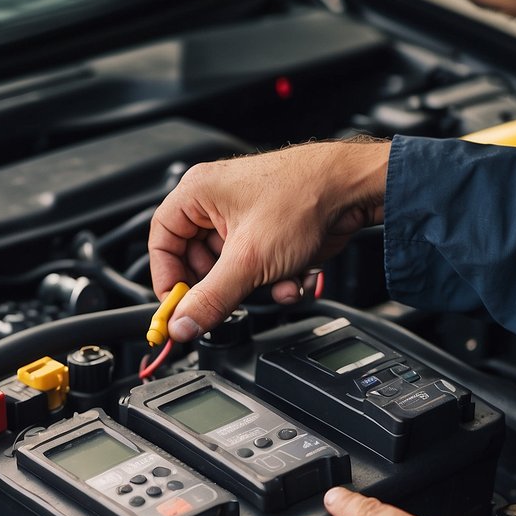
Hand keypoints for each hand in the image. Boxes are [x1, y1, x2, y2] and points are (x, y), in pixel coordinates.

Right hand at [148, 140, 388, 340]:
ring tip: (276, 284)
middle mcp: (216, 201)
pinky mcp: (268, 231)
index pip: (161, 242)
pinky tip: (294, 277)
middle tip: (227, 304)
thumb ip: (211, 299)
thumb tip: (183, 325)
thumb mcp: (249, 261)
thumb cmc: (304, 197)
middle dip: (221, 286)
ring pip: (231, 268)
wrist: (353, 189)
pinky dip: (274, 279)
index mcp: (198, 193)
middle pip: (196, 260)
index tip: (178, 308)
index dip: (167, 279)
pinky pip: (257, 265)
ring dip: (255, 286)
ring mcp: (244, 216)